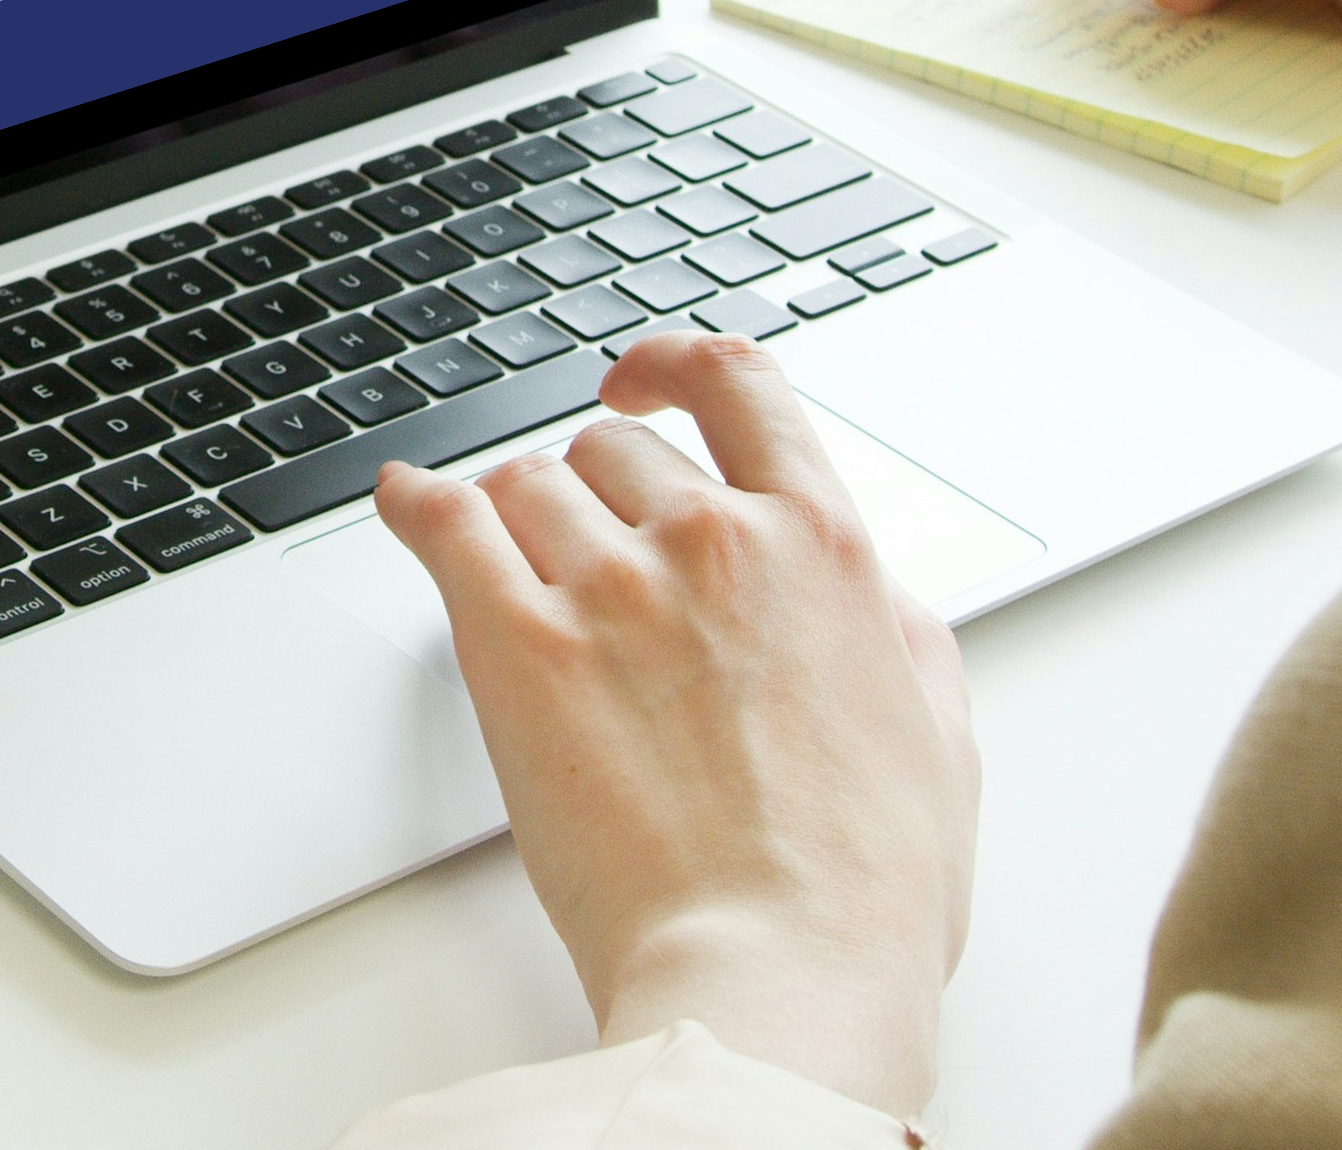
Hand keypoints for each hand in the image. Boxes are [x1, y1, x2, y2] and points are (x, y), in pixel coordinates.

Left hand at [375, 337, 975, 1120]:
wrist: (778, 973)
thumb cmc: (861, 889)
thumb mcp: (935, 728)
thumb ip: (889, 626)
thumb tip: (857, 591)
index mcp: (822, 545)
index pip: (738, 385)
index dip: (674, 367)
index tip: (640, 385)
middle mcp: (712, 541)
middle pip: (613, 455)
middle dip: (598, 505)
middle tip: (596, 578)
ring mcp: (609, 586)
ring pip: (527, 488)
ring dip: (521, 529)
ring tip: (527, 589)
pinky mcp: (519, 646)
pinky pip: (444, 525)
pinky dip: (416, 505)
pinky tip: (406, 504)